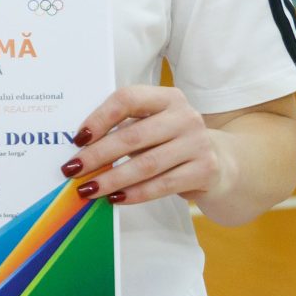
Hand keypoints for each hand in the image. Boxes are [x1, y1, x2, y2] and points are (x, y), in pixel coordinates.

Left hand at [62, 86, 229, 210]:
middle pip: (133, 135)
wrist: (222, 162)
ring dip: (112, 179)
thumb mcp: (154, 126)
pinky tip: (115, 198)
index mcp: (167, 97)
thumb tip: (81, 149)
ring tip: (87, 189)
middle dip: (98, 155)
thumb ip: (125, 128)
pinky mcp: (205, 170)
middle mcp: (185, 116)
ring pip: (146, 164)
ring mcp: (198, 143)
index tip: (77, 138)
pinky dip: (135, 193)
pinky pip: (163, 185)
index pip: (128, 99)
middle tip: (73, 169)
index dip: (100, 118)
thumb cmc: (173, 142)